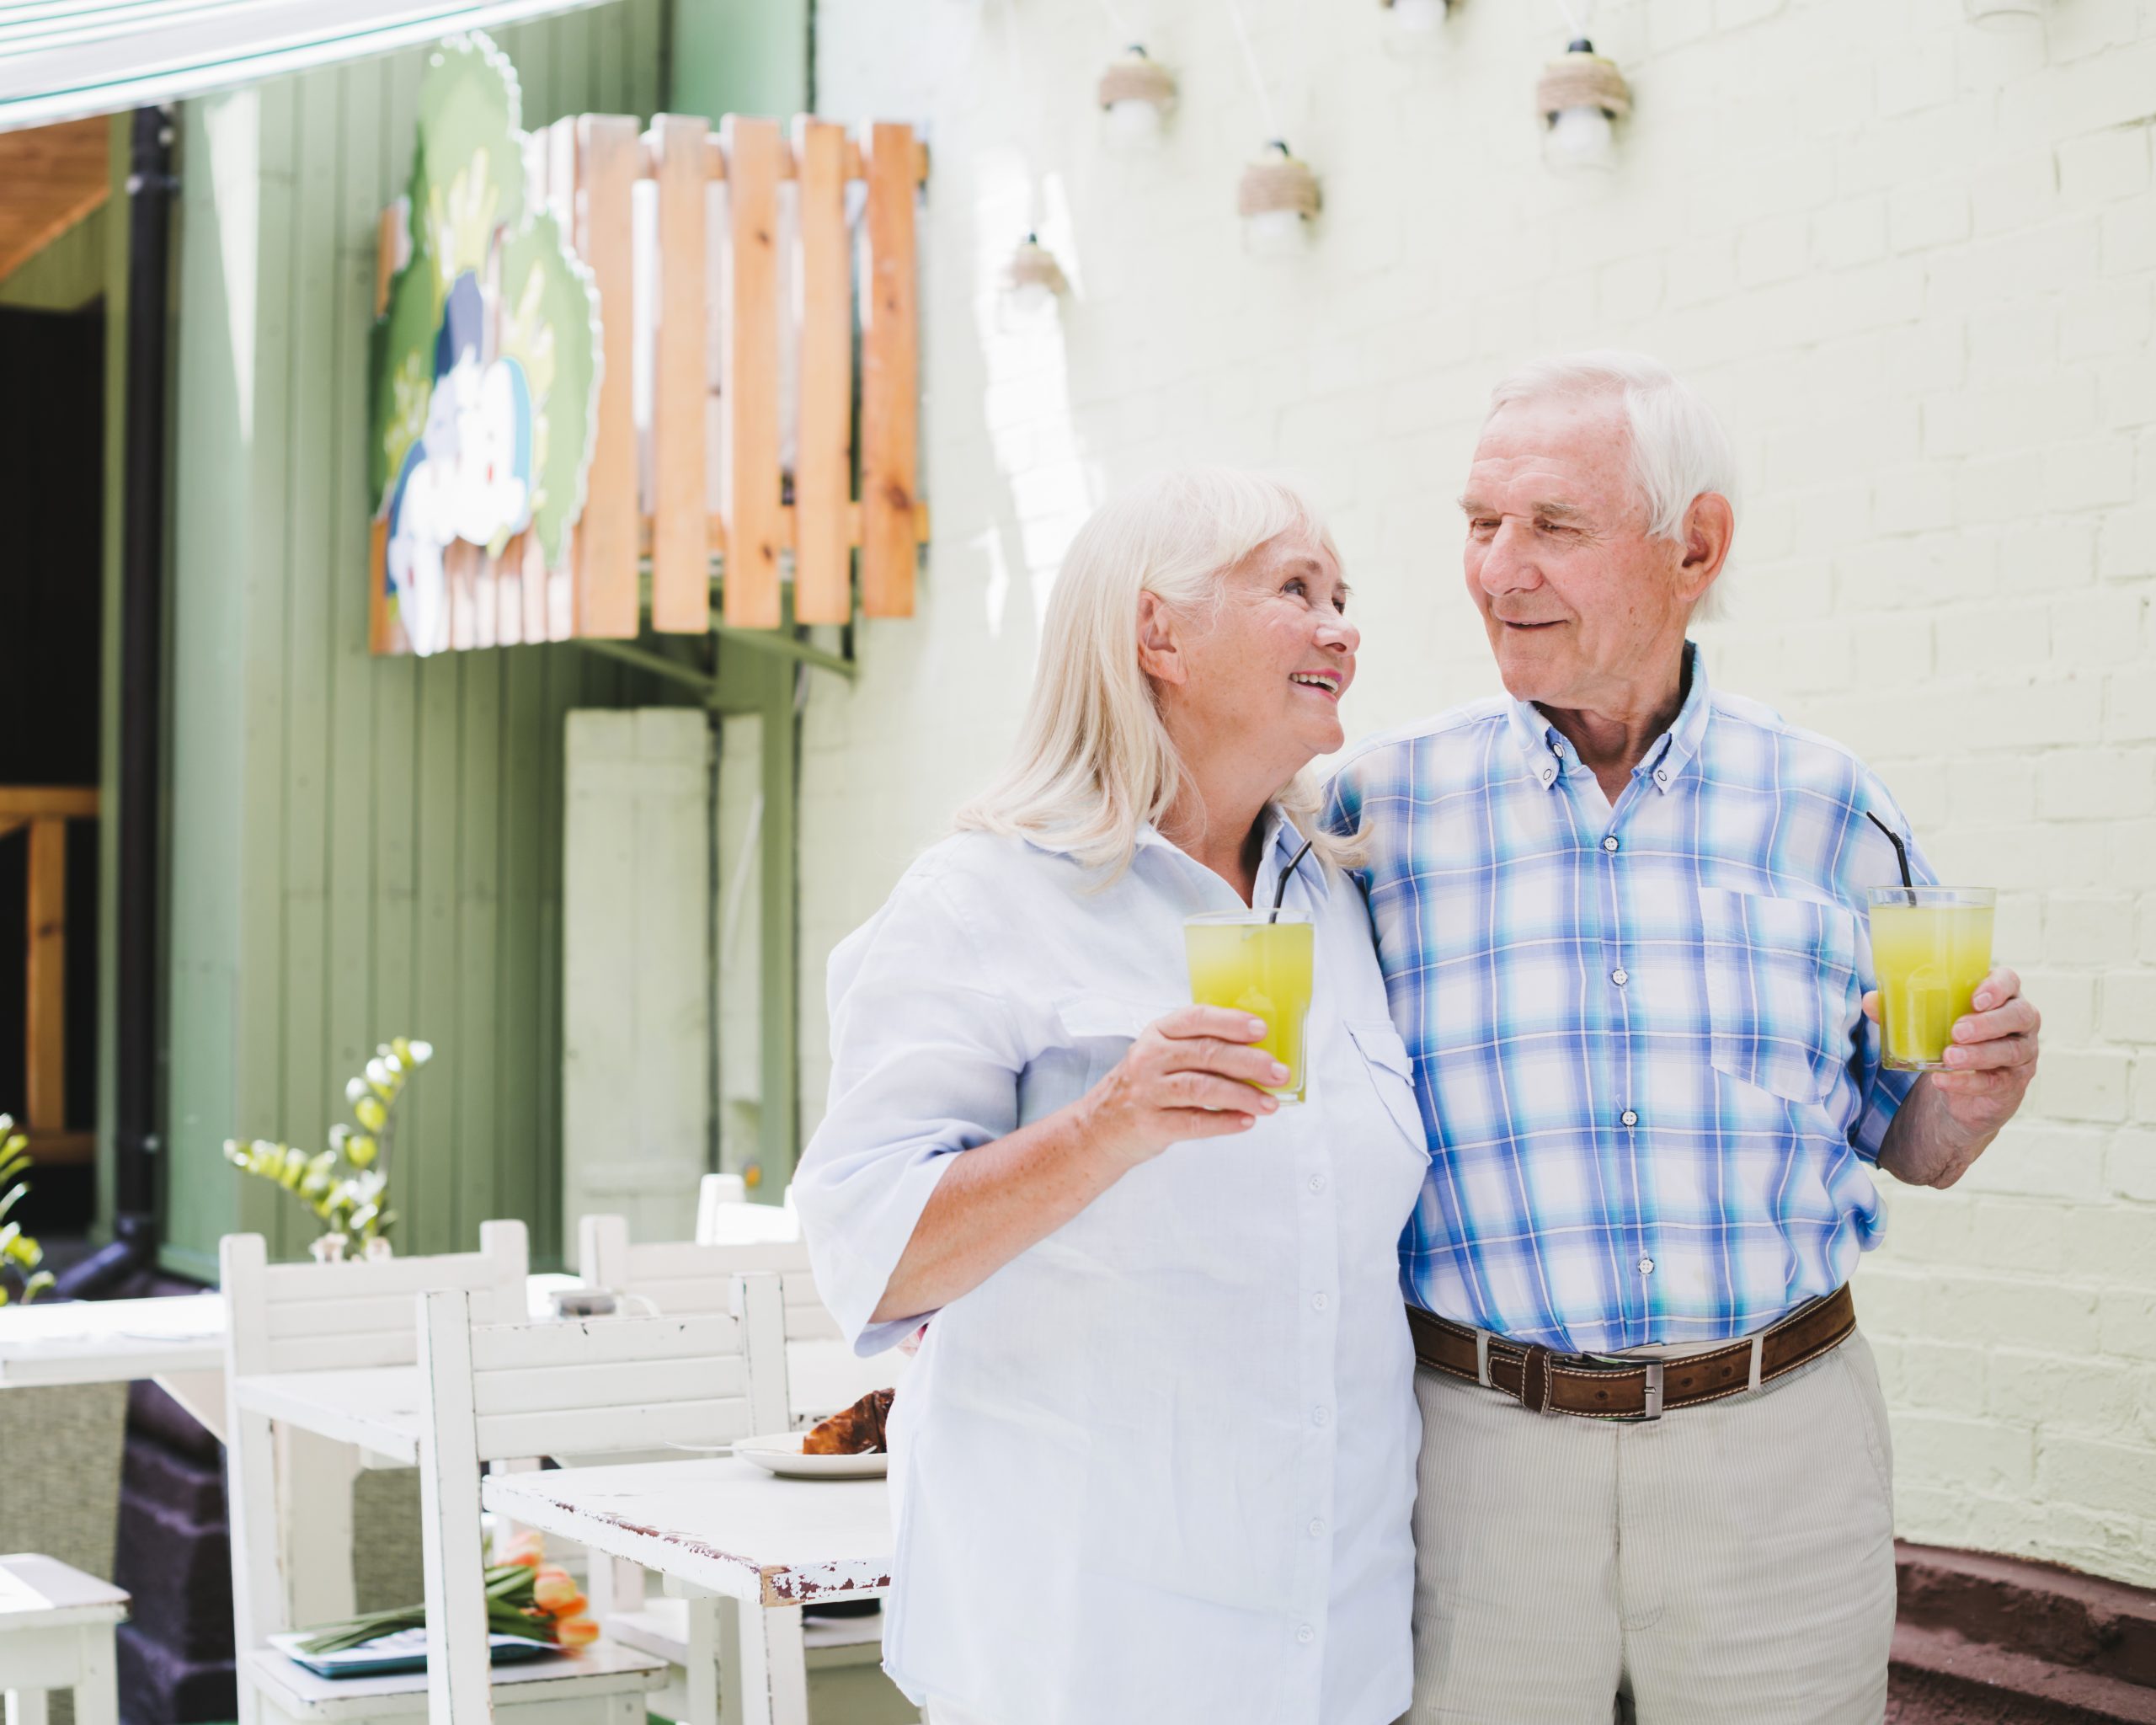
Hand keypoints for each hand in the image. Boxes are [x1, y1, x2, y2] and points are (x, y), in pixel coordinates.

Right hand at [1074, 1005, 1286, 1168]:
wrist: (1098, 1129)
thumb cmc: (1143, 1088)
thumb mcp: (1159, 1056)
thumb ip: (1197, 1049)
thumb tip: (1257, 1053)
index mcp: (1157, 1034)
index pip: (1195, 1019)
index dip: (1230, 1022)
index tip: (1260, 1030)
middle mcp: (1150, 1058)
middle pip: (1206, 1054)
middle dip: (1249, 1062)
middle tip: (1278, 1072)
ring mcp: (1148, 1092)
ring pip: (1202, 1088)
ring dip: (1242, 1095)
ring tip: (1270, 1103)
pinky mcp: (1151, 1125)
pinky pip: (1194, 1123)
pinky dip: (1223, 1122)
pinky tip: (1245, 1122)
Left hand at [1863, 966, 2039, 1145]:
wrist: (1961, 1088)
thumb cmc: (1948, 1039)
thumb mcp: (1928, 1022)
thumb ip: (1901, 1010)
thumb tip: (1871, 1000)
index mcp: (2000, 997)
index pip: (2011, 982)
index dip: (1998, 987)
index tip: (1975, 999)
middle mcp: (2019, 1023)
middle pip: (2019, 1016)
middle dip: (1988, 1023)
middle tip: (1957, 1030)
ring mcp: (2022, 1053)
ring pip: (2012, 1050)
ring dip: (1979, 1054)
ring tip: (1948, 1056)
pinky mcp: (2012, 1083)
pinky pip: (1996, 1082)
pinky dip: (1968, 1082)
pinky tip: (1943, 1081)